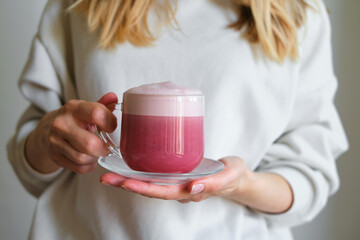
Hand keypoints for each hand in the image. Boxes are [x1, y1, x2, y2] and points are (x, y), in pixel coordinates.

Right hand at [25, 93, 117, 173]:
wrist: (48, 130)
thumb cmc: (75, 119)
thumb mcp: (86, 109)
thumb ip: (103, 104)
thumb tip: (114, 97)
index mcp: (73, 108)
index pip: (97, 114)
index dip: (111, 123)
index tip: (112, 127)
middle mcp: (61, 123)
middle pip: (89, 143)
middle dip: (104, 148)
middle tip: (108, 146)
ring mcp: (55, 141)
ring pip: (83, 158)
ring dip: (95, 158)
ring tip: (98, 152)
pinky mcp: (54, 156)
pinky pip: (78, 168)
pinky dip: (88, 166)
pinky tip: (90, 159)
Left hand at [100, 157, 252, 202]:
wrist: (236, 176)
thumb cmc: (233, 175)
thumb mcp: (230, 175)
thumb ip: (214, 182)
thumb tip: (191, 187)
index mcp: (190, 191)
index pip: (163, 192)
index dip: (143, 188)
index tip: (126, 182)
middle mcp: (179, 189)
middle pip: (150, 189)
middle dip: (127, 184)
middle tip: (106, 178)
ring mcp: (176, 182)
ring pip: (150, 183)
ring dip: (129, 180)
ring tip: (110, 173)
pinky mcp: (176, 174)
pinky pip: (156, 175)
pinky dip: (140, 172)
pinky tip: (128, 165)